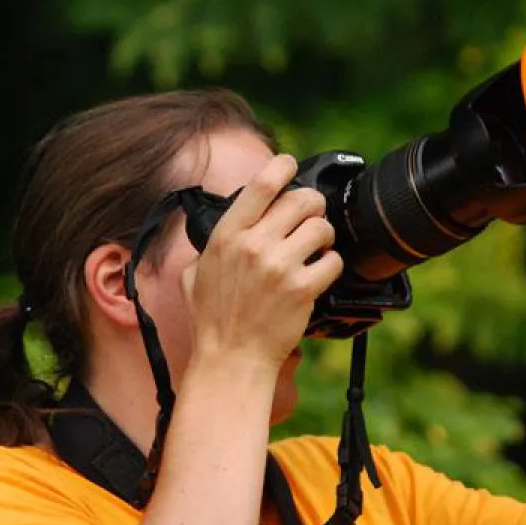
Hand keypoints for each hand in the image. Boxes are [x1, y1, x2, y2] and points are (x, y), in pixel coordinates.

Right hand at [183, 154, 343, 368]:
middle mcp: (253, 246)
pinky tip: (320, 272)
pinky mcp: (302, 289)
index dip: (282, 166)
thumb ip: (209, 246)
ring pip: (321, 227)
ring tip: (317, 247)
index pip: (262, 183)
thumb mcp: (193, 274)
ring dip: (324, 235)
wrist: (231, 358)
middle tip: (311, 216)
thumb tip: (220, 228)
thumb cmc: (212, 320)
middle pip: (302, 199)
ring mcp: (279, 267)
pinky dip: (331, 264)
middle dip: (312, 204)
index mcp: (227, 236)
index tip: (290, 165)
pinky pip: (332, 261)